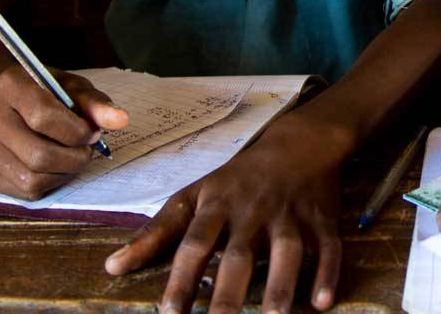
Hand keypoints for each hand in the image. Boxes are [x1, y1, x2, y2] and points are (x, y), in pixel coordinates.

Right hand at [0, 66, 127, 199]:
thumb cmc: (40, 92)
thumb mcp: (68, 86)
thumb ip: (94, 102)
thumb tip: (120, 120)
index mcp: (10, 86)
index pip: (44, 117)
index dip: (77, 131)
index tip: (93, 134)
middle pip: (39, 155)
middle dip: (75, 159)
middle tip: (87, 152)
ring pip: (32, 179)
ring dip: (64, 174)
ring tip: (72, 159)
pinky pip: (22, 191)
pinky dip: (47, 183)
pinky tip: (52, 167)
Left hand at [103, 114, 346, 313]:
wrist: (299, 142)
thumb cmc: (239, 178)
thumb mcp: (193, 197)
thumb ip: (155, 234)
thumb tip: (111, 268)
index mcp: (217, 205)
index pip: (195, 244)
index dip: (182, 279)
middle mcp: (253, 211)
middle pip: (240, 255)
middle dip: (230, 292)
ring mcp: (290, 215)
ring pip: (288, 251)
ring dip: (282, 285)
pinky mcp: (322, 219)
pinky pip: (329, 247)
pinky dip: (328, 273)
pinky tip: (323, 303)